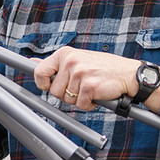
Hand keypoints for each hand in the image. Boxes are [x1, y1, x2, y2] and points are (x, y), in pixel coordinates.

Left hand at [34, 47, 159, 111]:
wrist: (128, 74)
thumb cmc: (102, 68)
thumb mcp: (77, 59)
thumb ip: (55, 63)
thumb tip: (32, 62)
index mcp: (65, 54)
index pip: (39, 71)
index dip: (42, 84)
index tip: (48, 86)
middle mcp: (70, 61)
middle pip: (54, 91)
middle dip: (66, 94)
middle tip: (81, 86)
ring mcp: (79, 74)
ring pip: (67, 100)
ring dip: (79, 99)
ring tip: (90, 88)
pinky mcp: (89, 87)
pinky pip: (80, 105)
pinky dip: (89, 104)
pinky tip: (97, 94)